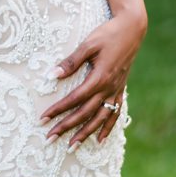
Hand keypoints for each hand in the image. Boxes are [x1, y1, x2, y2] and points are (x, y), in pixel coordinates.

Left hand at [41, 9, 145, 146]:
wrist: (132, 30)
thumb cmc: (108, 34)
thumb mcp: (88, 44)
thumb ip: (71, 61)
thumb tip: (52, 75)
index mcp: (99, 78)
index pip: (74, 99)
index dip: (58, 110)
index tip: (43, 118)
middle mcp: (108, 89)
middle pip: (85, 114)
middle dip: (67, 127)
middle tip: (50, 139)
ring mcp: (116, 91)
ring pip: (100, 119)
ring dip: (86, 133)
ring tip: (73, 146)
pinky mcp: (120, 90)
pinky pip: (114, 114)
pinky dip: (107, 128)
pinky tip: (101, 139)